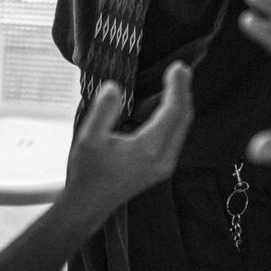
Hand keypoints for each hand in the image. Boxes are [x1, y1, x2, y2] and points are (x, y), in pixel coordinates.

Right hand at [65, 61, 192, 215]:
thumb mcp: (88, 139)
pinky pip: (177, 136)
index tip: (178, 66)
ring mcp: (165, 166)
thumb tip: (115, 87)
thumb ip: (103, 111)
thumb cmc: (86, 172)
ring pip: (183, 128)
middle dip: (184, 91)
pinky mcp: (162, 168)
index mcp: (148, 149)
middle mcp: (163, 159)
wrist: (88, 205)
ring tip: (176, 81)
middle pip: (184, 119)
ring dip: (181, 103)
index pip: (173, 112)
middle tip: (181, 68)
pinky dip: (176, 116)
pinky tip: (168, 105)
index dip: (177, 87)